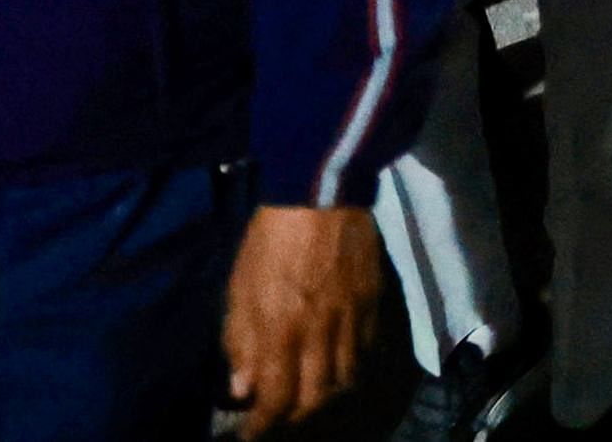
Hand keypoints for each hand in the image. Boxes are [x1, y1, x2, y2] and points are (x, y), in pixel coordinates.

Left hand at [218, 204, 379, 435]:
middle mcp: (319, 333)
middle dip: (294, 416)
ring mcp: (351, 320)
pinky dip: (351, 368)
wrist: (322, 194)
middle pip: (315, 398)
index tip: (251, 433)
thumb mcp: (239, 288)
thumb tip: (243, 386)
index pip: (275, 397)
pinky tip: (338, 365)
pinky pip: (366, 352)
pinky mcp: (373, 304)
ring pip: (345, 381)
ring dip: (324, 397)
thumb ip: (240, 341)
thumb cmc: (269, 240)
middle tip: (278, 415)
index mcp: (281, 330)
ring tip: (308, 395)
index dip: (262, 424)